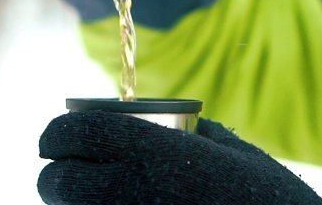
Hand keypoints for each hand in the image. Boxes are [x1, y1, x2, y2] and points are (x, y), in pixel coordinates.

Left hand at [38, 111, 321, 203]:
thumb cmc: (265, 195)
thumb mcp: (226, 150)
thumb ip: (183, 131)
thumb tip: (151, 124)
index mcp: (154, 154)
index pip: (76, 133)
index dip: (57, 132)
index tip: (57, 135)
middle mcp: (130, 194)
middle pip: (56, 182)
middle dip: (55, 171)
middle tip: (67, 166)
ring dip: (69, 201)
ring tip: (93, 193)